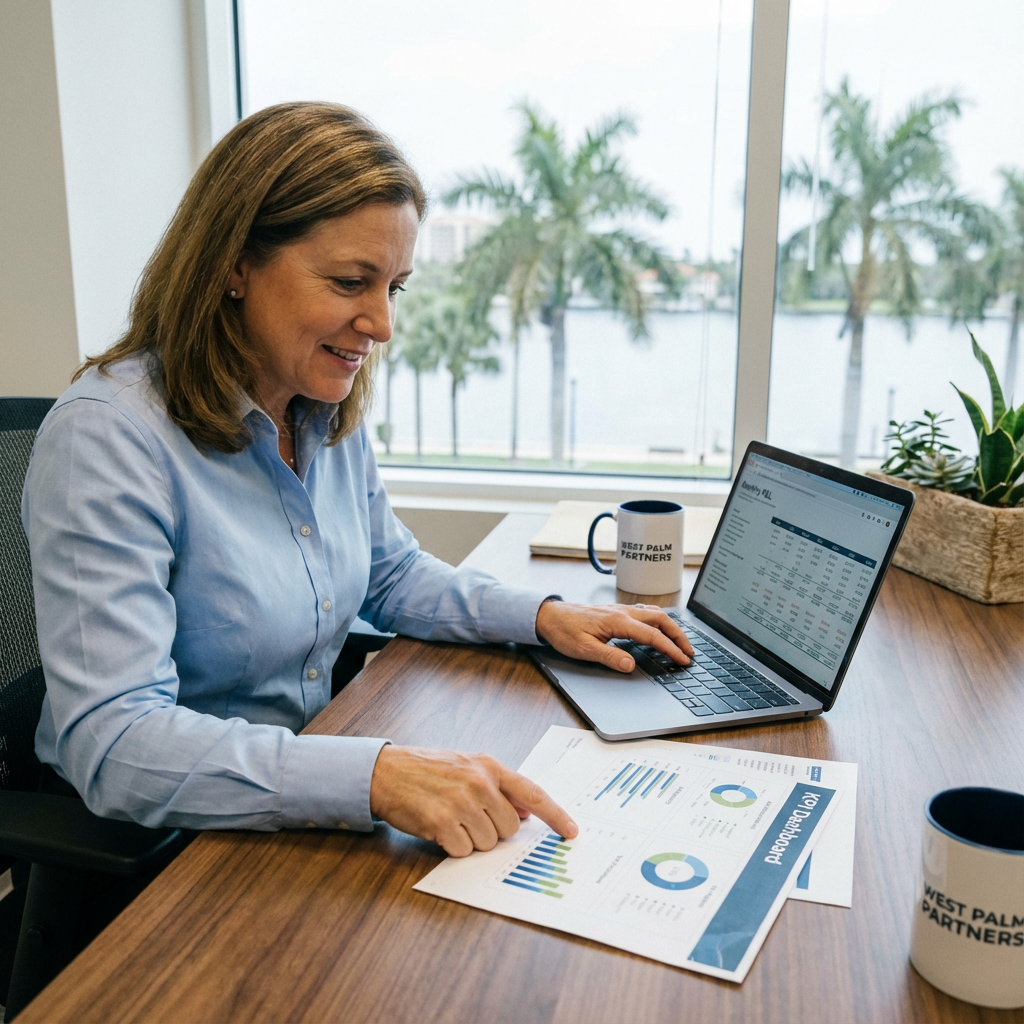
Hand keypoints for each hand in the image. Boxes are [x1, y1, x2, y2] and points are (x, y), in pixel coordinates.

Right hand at [369, 745, 578, 857]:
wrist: (385, 772)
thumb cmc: (426, 770)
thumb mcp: (467, 766)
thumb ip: (497, 787)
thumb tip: (524, 812)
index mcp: (489, 766)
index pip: (533, 792)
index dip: (556, 815)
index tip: (572, 831)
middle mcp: (479, 782)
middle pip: (509, 828)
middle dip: (491, 830)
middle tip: (467, 816)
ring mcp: (461, 802)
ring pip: (487, 843)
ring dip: (469, 839)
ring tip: (449, 818)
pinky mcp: (442, 823)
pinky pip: (463, 851)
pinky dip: (451, 846)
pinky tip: (438, 828)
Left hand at [534, 600, 693, 672]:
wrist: (550, 615)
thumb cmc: (565, 631)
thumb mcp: (584, 649)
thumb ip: (609, 657)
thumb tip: (631, 665)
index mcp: (618, 621)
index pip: (653, 635)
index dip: (671, 648)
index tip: (683, 659)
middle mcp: (623, 612)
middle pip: (661, 620)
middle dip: (679, 635)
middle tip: (689, 651)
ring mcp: (620, 609)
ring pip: (654, 613)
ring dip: (670, 626)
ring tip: (680, 641)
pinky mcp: (616, 611)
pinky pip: (644, 612)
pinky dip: (658, 620)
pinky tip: (658, 628)